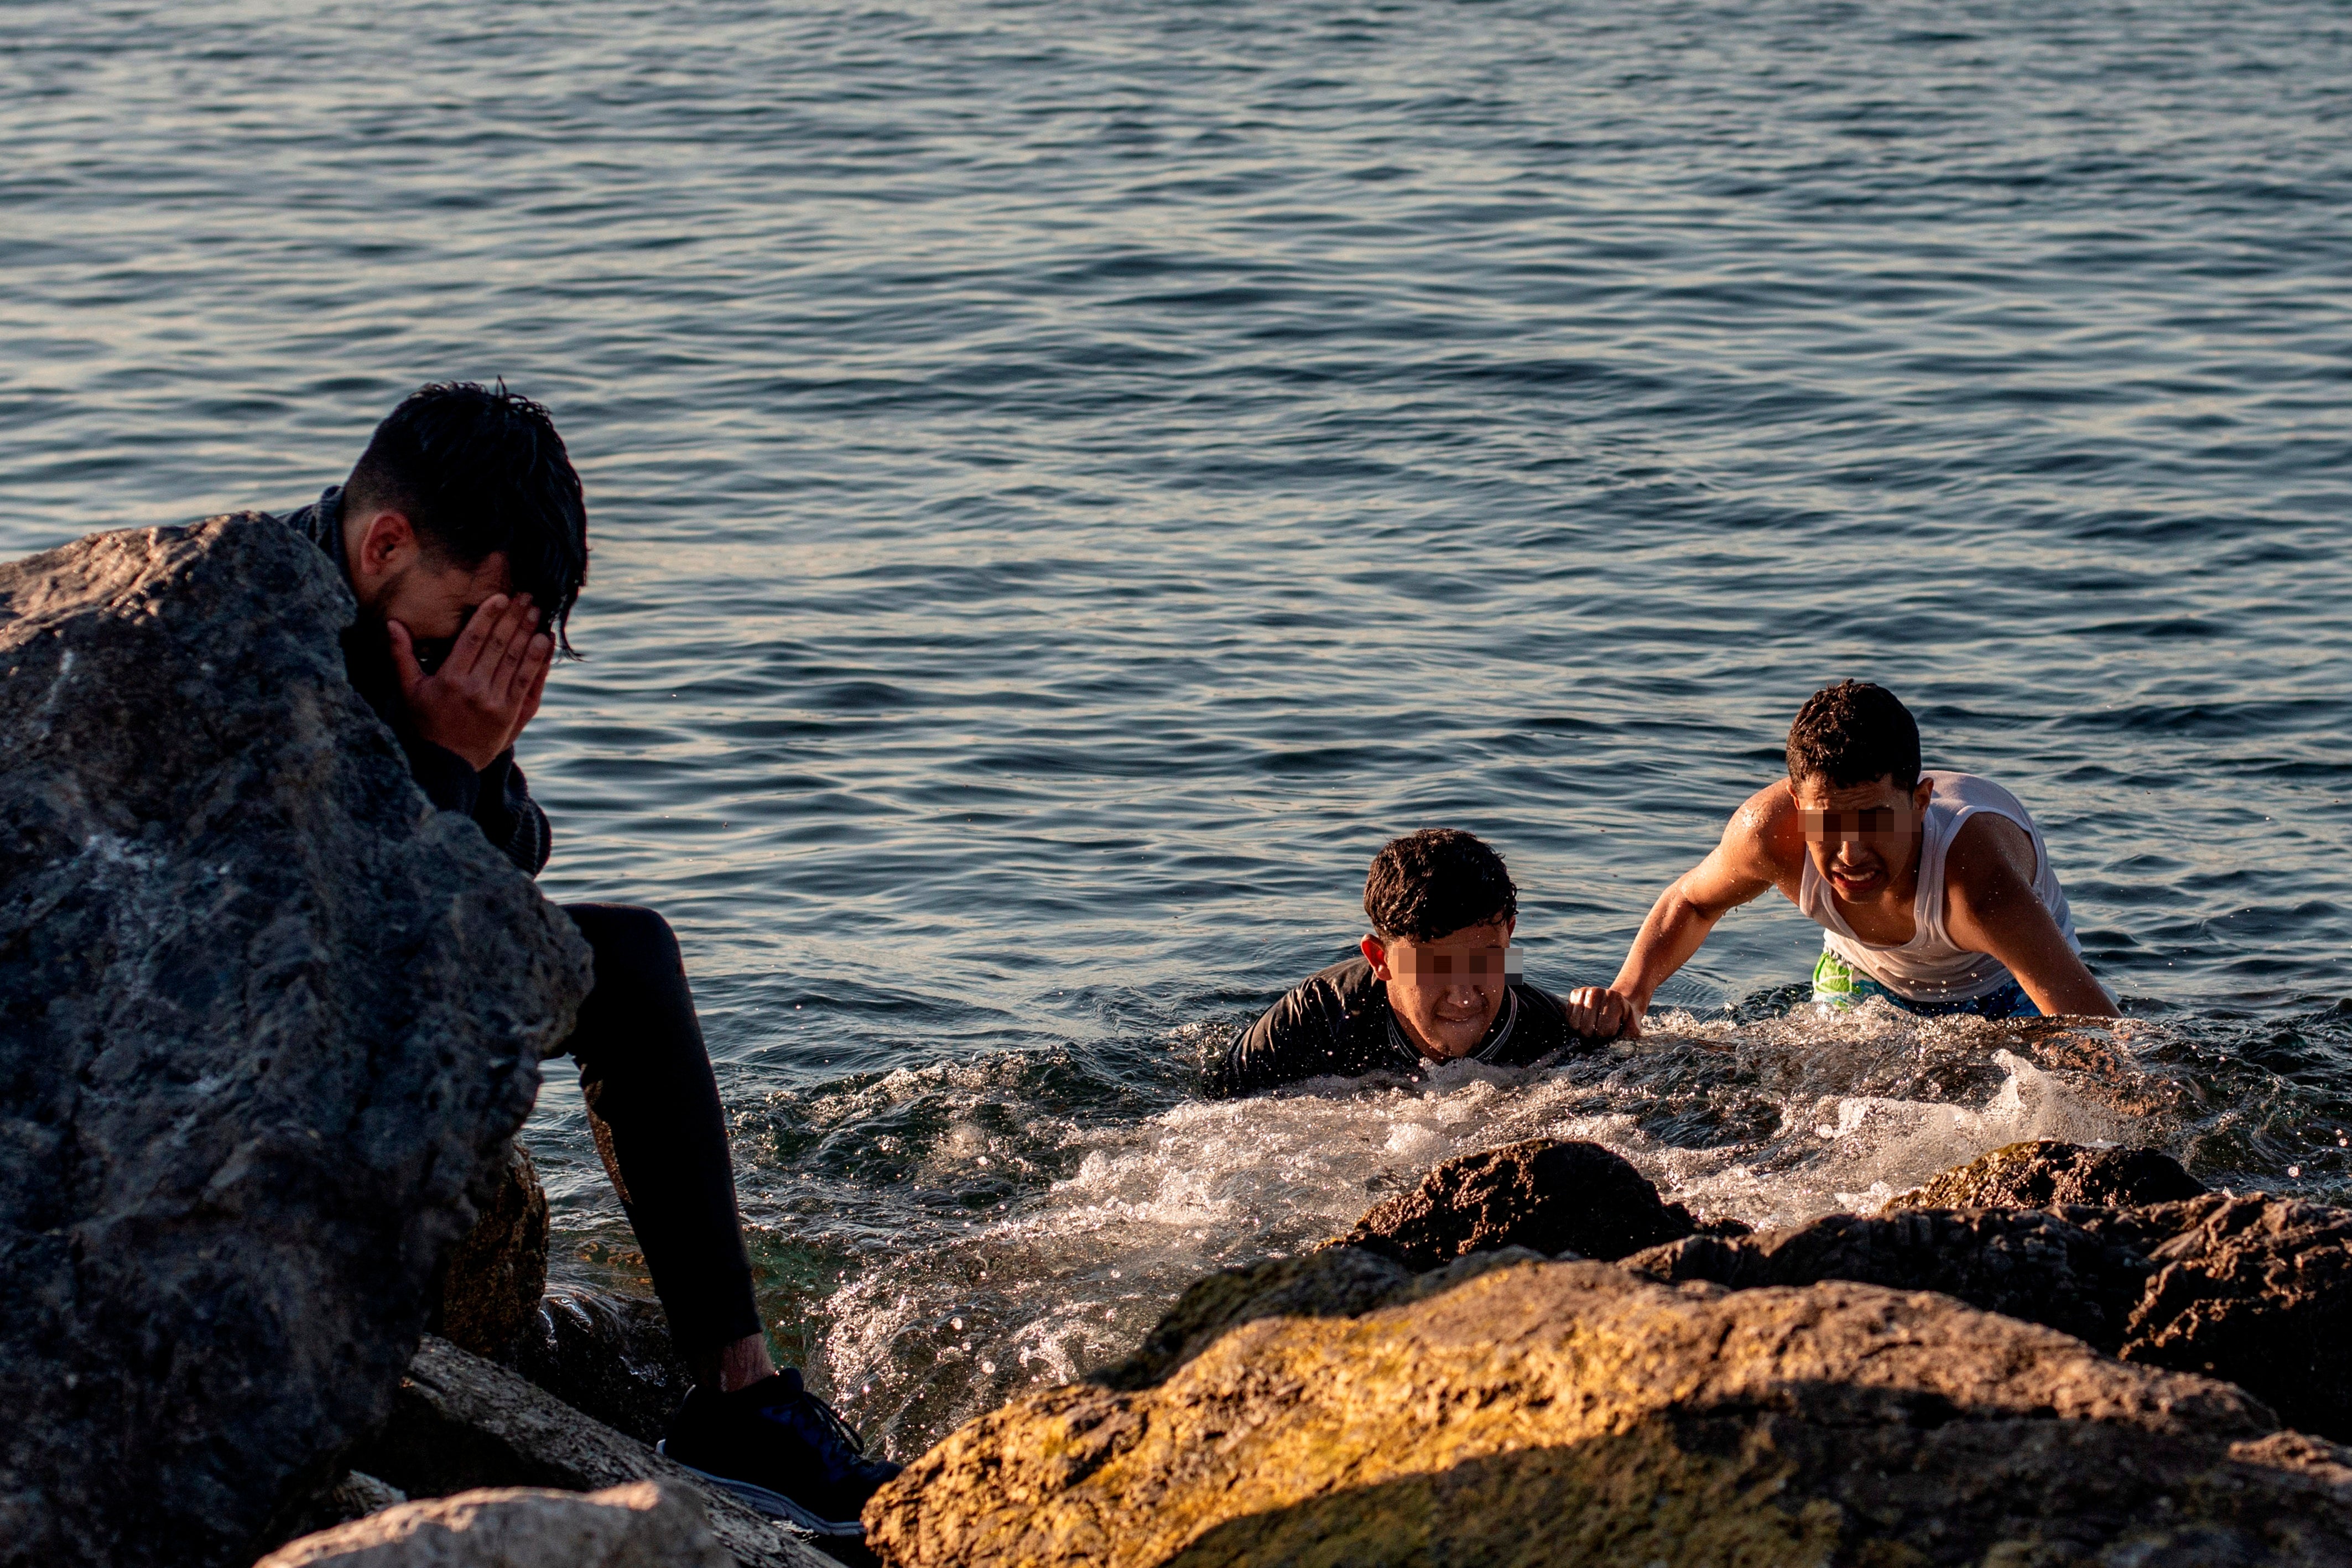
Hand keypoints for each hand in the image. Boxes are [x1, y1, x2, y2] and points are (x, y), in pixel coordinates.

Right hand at [388, 593, 552, 771]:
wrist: (445, 765)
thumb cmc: (424, 723)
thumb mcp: (408, 690)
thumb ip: (401, 655)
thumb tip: (392, 622)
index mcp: (450, 679)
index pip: (473, 639)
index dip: (488, 615)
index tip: (501, 596)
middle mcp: (476, 690)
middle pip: (499, 645)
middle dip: (514, 618)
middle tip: (527, 596)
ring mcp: (497, 703)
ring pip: (518, 661)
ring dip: (530, 634)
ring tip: (539, 612)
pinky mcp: (513, 715)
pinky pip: (530, 683)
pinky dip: (540, 662)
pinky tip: (546, 642)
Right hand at [1566, 986, 1642, 1039]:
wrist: (1618, 1002)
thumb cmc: (1625, 1018)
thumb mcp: (1633, 1027)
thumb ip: (1631, 1034)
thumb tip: (1625, 1046)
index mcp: (1615, 999)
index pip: (1603, 1030)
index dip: (1607, 1035)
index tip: (1613, 1029)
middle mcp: (1598, 991)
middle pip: (1587, 1028)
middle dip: (1593, 1034)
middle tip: (1601, 1028)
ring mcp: (1585, 991)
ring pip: (1575, 1024)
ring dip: (1583, 1029)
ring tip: (1593, 1024)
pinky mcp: (1574, 993)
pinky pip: (1568, 1018)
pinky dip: (1575, 1023)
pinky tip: (1584, 1018)